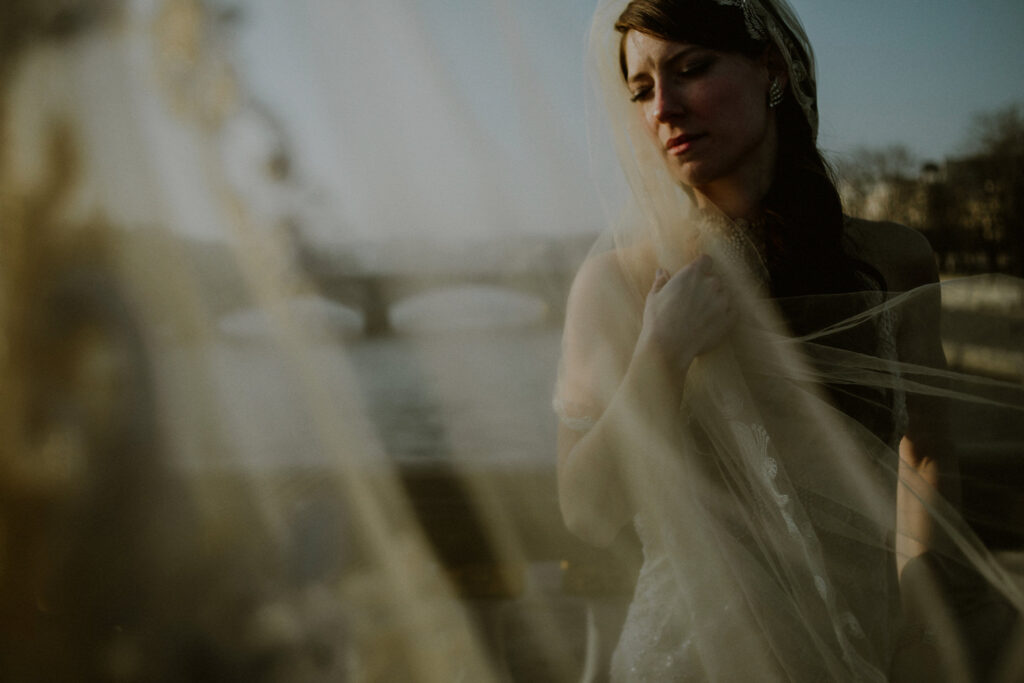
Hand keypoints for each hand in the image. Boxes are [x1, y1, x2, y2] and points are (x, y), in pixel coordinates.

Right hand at [637, 254, 734, 377]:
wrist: (669, 346)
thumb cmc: (658, 320)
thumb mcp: (654, 297)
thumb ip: (661, 281)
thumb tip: (662, 272)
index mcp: (693, 273)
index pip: (706, 260)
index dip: (701, 268)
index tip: (695, 277)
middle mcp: (711, 283)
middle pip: (714, 279)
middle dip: (706, 287)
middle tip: (694, 302)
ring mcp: (723, 301)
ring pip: (724, 295)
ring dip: (716, 301)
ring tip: (701, 316)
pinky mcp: (730, 318)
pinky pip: (731, 311)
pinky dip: (724, 316)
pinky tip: (709, 324)